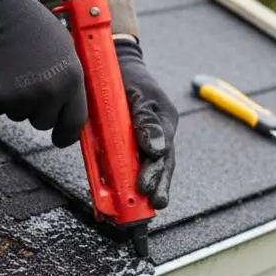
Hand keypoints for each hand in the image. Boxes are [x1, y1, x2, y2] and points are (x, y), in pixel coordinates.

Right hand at [0, 0, 86, 147]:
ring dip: (15, 103)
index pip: (75, 121)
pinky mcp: (0, 97)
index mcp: (71, 79)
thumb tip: (70, 104)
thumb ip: (69, 79)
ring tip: (13, 73)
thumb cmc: (29, 24)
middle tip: (28, 87)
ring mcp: (24, 96)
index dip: (67, 134)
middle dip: (36, 111)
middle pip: (44, 123)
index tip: (60, 139)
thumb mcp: (64, 49)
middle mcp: (51, 91)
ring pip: (19, 116)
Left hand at [114, 37, 176, 208]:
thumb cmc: (127, 76)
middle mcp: (156, 136)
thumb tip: (154, 149)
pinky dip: (119, 181)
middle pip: (159, 168)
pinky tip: (112, 200)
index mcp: (163, 123)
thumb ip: (146, 121)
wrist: (113, 62)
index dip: (154, 174)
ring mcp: (143, 140)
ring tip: (136, 213)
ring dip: (143, 190)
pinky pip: (125, 164)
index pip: (162, 154)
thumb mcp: (139, 93)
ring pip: (146, 169)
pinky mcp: (127, 143)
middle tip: (148, 208)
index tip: (146, 190)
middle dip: (154, 189)